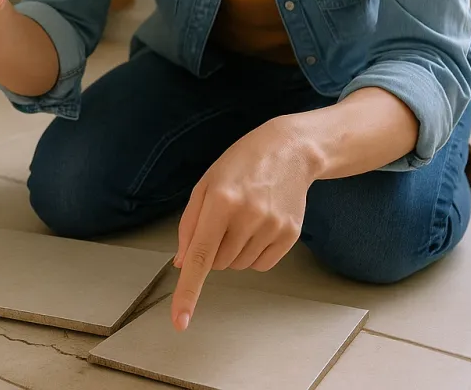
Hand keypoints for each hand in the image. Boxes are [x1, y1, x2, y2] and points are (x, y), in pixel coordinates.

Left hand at [170, 119, 317, 330]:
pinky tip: (259, 226)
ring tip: (244, 217)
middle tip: (225, 219)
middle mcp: (247, 216)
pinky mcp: (290, 236)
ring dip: (234, 251)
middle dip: (214, 249)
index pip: (199, 256)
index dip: (188, 291)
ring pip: (238, 266)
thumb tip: (180, 263)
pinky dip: (254, 254)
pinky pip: (261, 265)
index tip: (181, 320)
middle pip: (218, 264)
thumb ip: (190, 224)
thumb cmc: (240, 165)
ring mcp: (272, 227)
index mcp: (220, 201)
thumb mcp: (206, 184)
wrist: (289, 151)